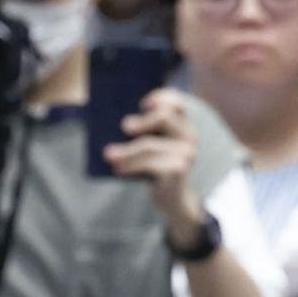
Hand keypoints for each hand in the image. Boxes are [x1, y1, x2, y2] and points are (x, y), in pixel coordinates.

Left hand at [107, 84, 205, 236]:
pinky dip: (130, 166)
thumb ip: (142, 133)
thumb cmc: (157, 168)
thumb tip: (120, 124)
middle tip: (124, 127)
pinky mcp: (178, 170)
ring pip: (150, 144)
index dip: (161, 98)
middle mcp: (189, 135)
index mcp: (182, 123)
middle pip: (164, 117)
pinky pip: (149, 164)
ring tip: (108, 155)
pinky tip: (117, 169)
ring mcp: (186, 153)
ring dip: (126, 150)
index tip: (142, 103)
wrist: (173, 199)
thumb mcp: (151, 147)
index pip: (177, 102)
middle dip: (142, 120)